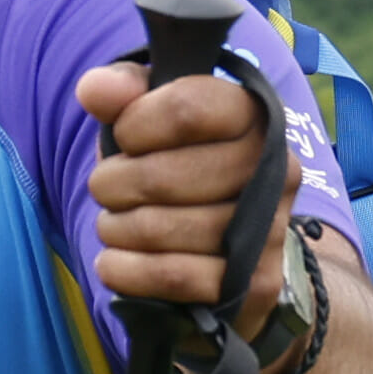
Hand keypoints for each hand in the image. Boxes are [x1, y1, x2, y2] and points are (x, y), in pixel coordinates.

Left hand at [69, 48, 283, 334]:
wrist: (223, 252)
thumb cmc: (177, 170)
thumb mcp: (150, 118)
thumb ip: (124, 91)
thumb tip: (96, 89)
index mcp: (256, 116)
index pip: (188, 108)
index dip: (135, 124)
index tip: (123, 138)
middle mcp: (276, 169)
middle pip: (163, 175)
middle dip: (112, 185)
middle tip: (106, 190)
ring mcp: (272, 229)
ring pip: (160, 228)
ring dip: (116, 228)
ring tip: (114, 225)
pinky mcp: (258, 283)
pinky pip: (173, 276)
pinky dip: (126, 270)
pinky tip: (116, 262)